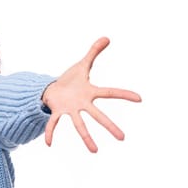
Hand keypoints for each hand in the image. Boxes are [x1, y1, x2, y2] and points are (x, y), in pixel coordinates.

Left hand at [41, 37, 141, 152]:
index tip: (139, 98)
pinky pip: (53, 123)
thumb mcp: (82, 65)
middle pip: (98, 115)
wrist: (52, 89)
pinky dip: (50, 132)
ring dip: (86, 137)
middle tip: (122, 138)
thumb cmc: (69, 80)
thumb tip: (107, 37)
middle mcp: (82, 104)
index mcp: (90, 93)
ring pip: (79, 125)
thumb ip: (93, 52)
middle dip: (110, 126)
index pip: (110, 93)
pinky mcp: (57, 111)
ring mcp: (70, 109)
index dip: (124, 94)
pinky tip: (48, 143)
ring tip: (95, 151)